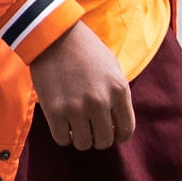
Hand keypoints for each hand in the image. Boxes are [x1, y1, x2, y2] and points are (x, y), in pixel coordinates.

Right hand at [30, 21, 134, 150]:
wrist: (56, 36)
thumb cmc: (86, 51)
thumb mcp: (113, 69)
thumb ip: (118, 96)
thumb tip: (118, 124)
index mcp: (119, 90)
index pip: (126, 130)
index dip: (119, 136)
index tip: (111, 131)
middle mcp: (100, 101)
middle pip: (104, 141)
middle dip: (98, 138)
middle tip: (91, 128)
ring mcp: (76, 107)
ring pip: (83, 144)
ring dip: (81, 138)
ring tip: (77, 125)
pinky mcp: (54, 110)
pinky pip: (62, 139)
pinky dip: (64, 135)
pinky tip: (64, 123)